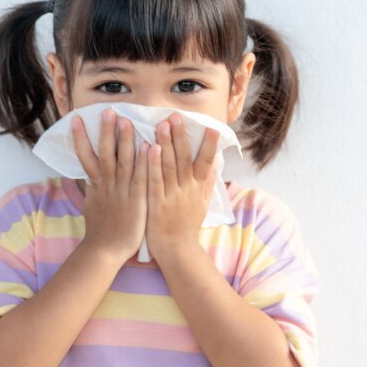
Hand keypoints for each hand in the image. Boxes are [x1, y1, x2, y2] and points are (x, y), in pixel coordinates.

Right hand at [71, 107, 148, 265]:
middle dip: (106, 132)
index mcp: (96, 185)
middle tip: (108, 111)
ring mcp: (121, 193)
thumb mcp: (92, 204)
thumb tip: (89, 173)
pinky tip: (148, 146)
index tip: (78, 119)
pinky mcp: (136, 201)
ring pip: (123, 162)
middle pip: (105, 153)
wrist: (105, 251)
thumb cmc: (101, 230)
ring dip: (125, 141)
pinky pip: (140, 178)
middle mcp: (107, 186)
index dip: (81, 138)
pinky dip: (144, 162)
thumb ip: (93, 186)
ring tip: (126, 121)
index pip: (86, 156)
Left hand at [145, 113, 218, 261]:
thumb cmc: (187, 227)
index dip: (209, 145)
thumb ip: (208, 182)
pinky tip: (150, 149)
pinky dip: (153, 164)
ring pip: (169, 166)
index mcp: (198, 189)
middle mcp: (187, 190)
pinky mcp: (156, 204)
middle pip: (185, 159)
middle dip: (181, 136)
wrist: (177, 251)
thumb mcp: (203, 204)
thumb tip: (217, 162)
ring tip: (162, 124)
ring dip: (166, 144)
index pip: (206, 162)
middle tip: (177, 116)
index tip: (211, 127)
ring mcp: (172, 196)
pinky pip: (155, 181)